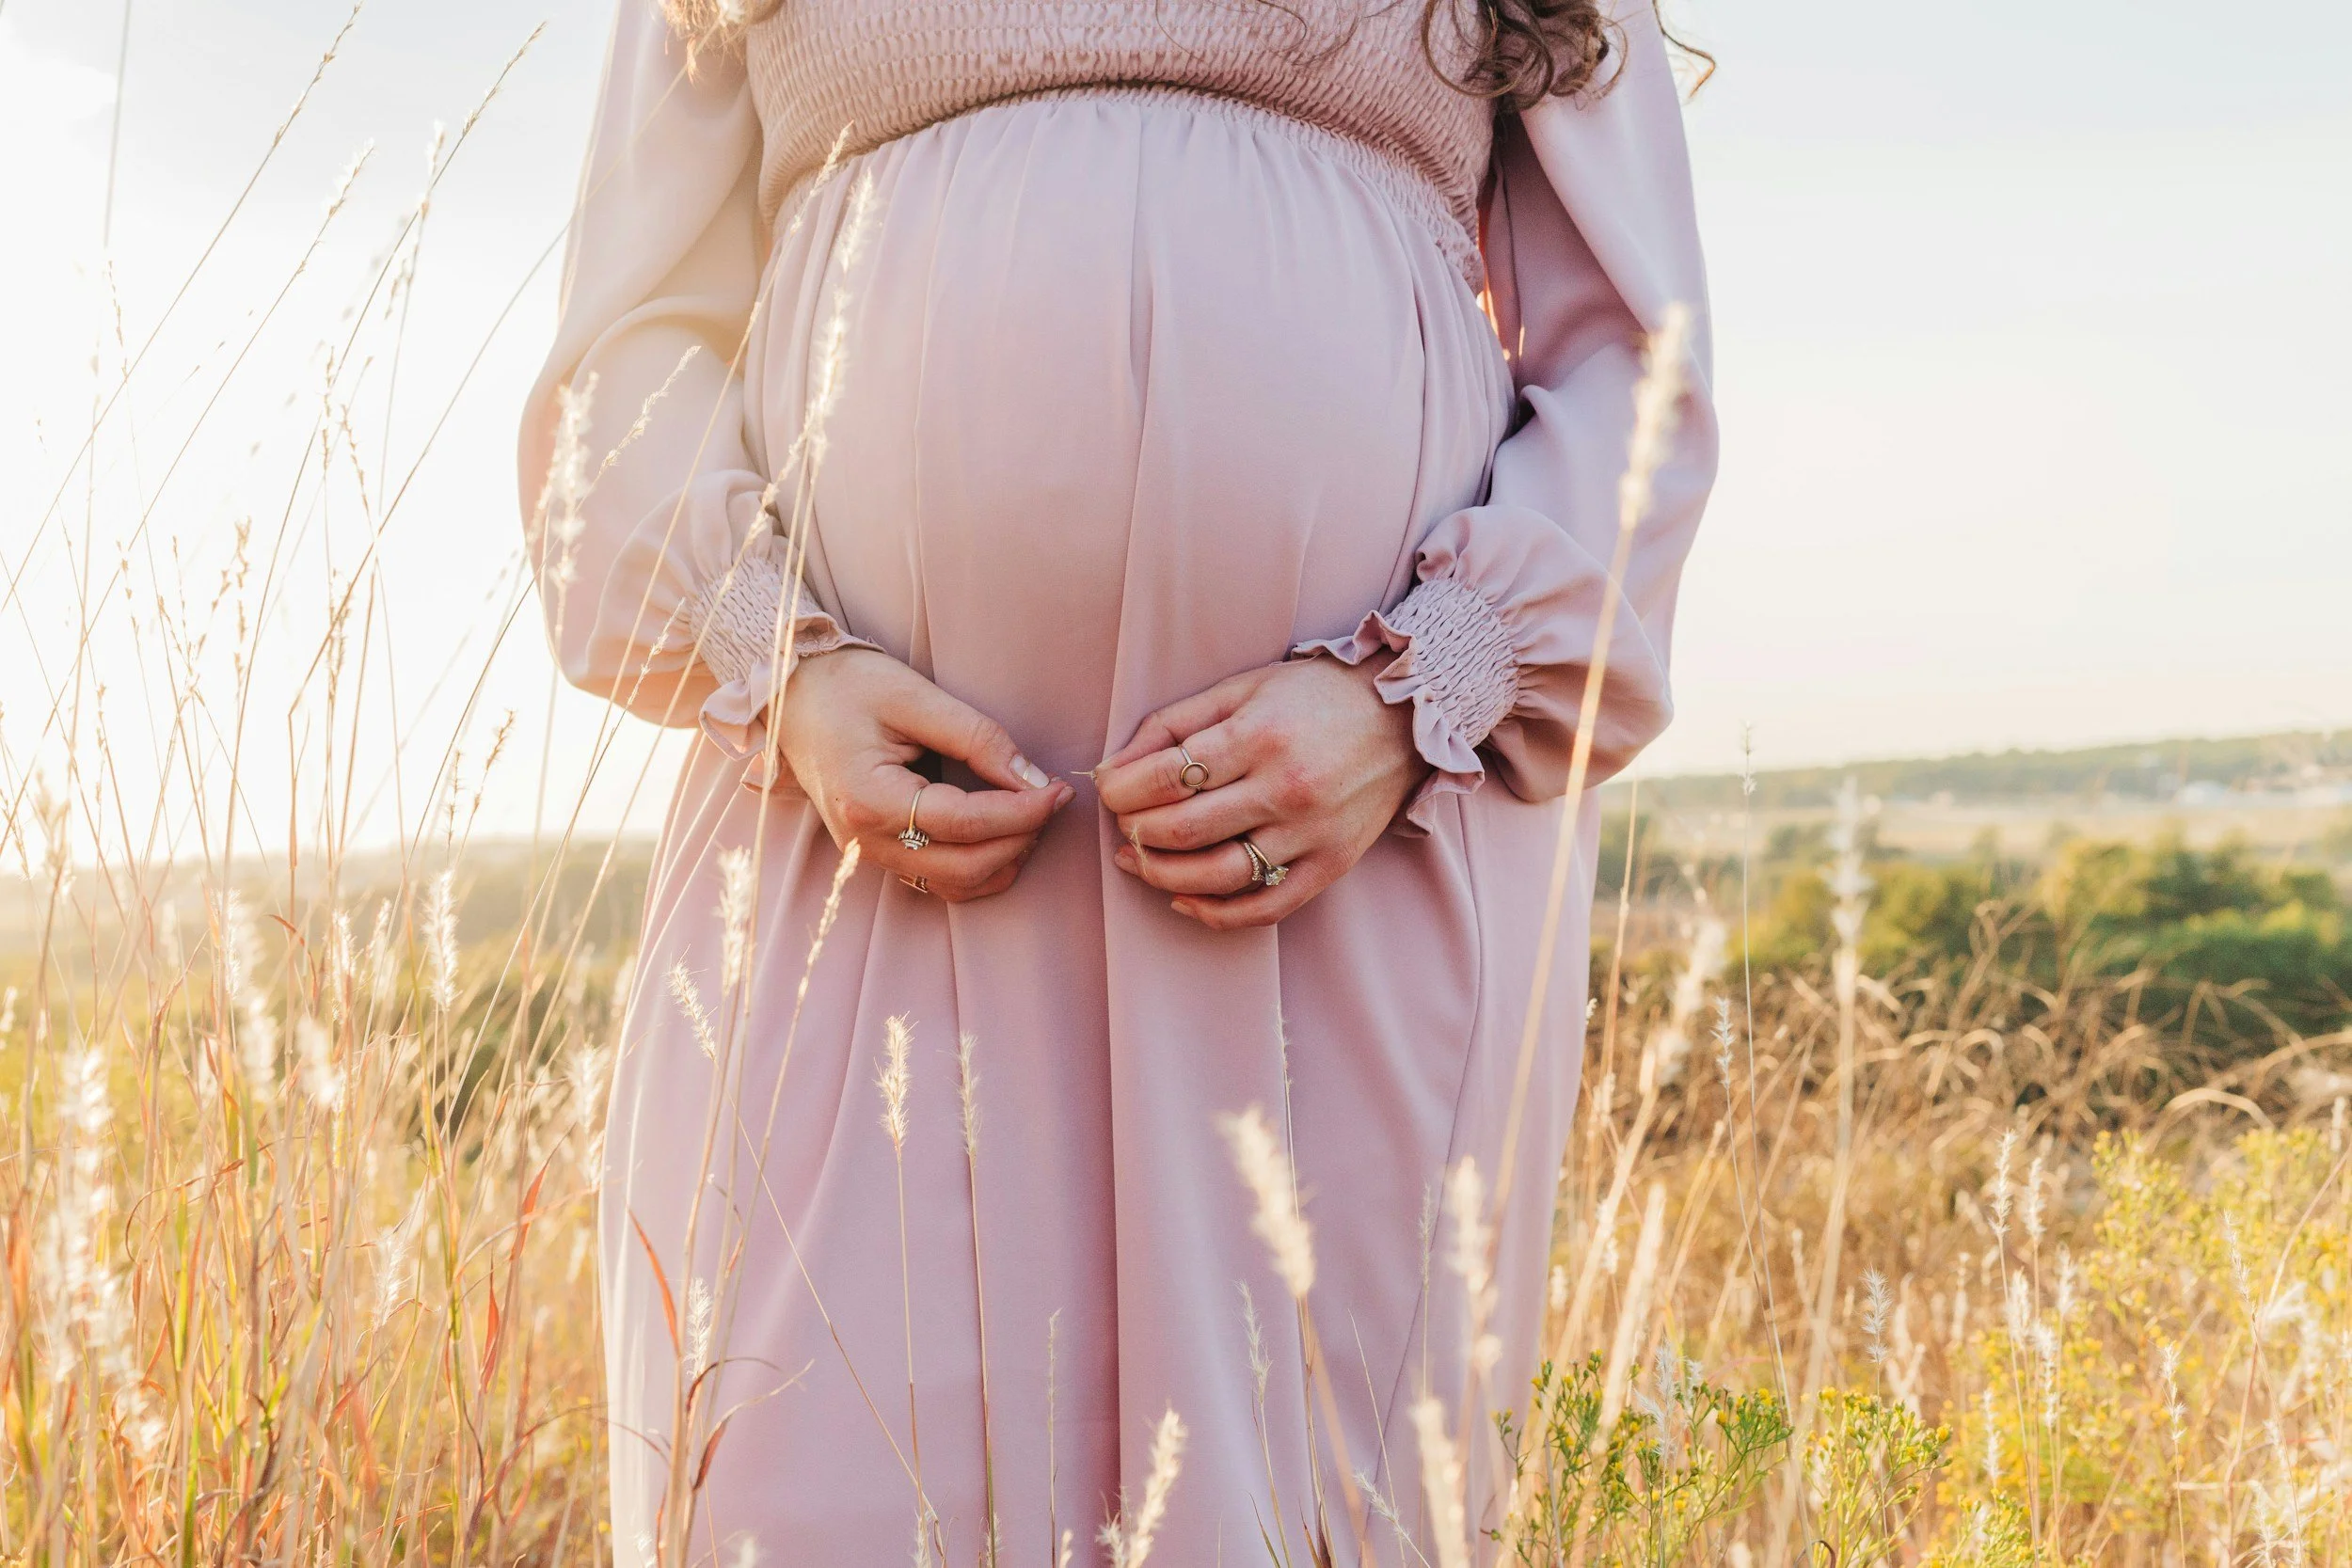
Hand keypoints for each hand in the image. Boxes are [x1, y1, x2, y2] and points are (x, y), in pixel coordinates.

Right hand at [771, 648, 1072, 900]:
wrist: (791, 694)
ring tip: (1031, 816)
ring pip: (954, 885)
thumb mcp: (914, 695)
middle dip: (1021, 838)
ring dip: (1003, 860)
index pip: (965, 823)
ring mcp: (866, 853)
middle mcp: (865, 840)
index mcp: (870, 799)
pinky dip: (978, 868)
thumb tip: (1033, 778)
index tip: (1060, 790)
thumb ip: (977, 737)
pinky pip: (936, 880)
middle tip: (1053, 800)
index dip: (1023, 812)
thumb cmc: (847, 685)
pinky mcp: (875, 852)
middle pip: (964, 867)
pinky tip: (1002, 834)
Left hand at [1093, 655, 1427, 929]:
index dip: (1120, 790)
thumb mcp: (1241, 688)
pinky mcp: (1331, 864)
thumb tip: (1112, 769)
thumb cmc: (1313, 696)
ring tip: (1140, 860)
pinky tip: (1185, 899)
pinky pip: (1265, 907)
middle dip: (1135, 832)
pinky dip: (1215, 914)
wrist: (1404, 714)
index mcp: (1259, 736)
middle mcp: (1286, 788)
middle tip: (1124, 823)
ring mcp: (1312, 833)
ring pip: (1218, 877)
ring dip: (1162, 876)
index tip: (1109, 789)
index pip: (1165, 778)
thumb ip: (1174, 724)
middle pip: (1183, 831)